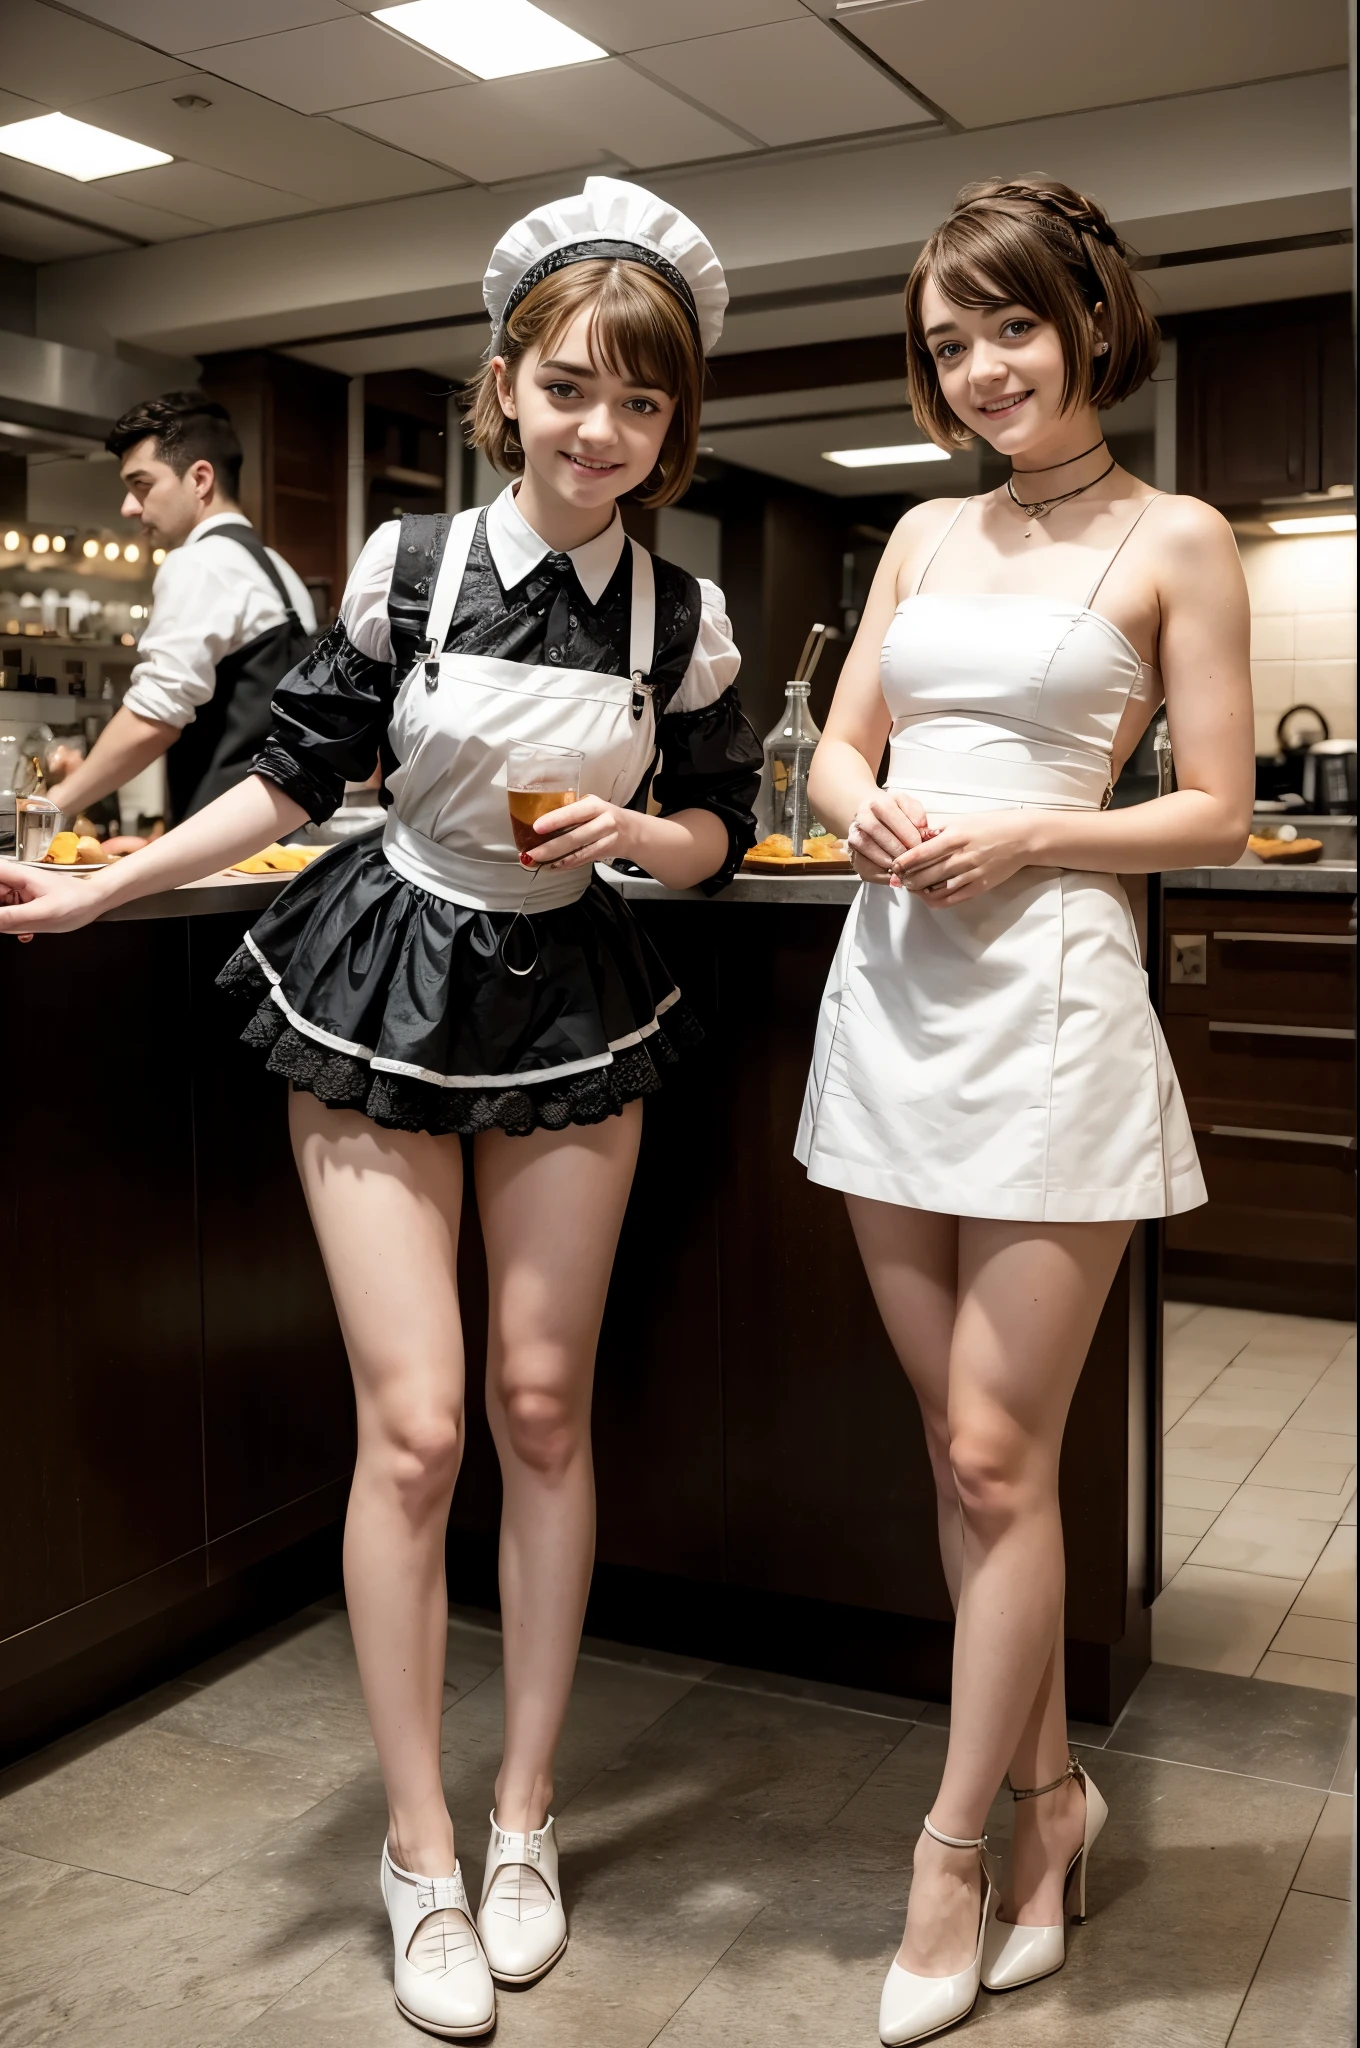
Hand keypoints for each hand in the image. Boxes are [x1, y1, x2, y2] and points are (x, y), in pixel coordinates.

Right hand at [0, 860, 105, 941]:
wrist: (96, 900)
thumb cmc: (77, 901)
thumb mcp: (44, 913)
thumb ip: (12, 917)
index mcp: (16, 875)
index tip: (2, 914)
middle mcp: (14, 880)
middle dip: (2, 914)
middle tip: (13, 924)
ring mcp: (17, 891)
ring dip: (6, 922)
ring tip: (23, 929)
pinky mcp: (23, 901)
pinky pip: (8, 914)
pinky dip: (14, 925)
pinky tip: (26, 932)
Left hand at [521, 794, 635, 872]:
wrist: (633, 832)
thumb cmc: (603, 815)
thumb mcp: (590, 805)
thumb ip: (570, 810)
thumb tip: (537, 816)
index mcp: (596, 806)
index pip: (574, 812)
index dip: (555, 820)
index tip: (536, 827)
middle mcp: (603, 822)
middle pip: (574, 837)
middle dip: (550, 847)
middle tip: (530, 853)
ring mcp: (605, 841)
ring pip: (577, 853)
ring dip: (554, 859)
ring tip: (535, 862)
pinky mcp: (603, 855)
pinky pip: (581, 861)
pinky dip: (564, 865)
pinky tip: (550, 866)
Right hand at [847, 788, 929, 883]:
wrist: (875, 819)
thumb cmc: (896, 815)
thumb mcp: (909, 807)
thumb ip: (917, 812)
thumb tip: (921, 826)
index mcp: (877, 802)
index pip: (889, 812)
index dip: (905, 830)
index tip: (919, 843)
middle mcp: (861, 816)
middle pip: (875, 829)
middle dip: (896, 846)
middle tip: (911, 857)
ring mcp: (853, 833)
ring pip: (865, 845)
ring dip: (885, 858)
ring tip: (901, 865)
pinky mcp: (852, 852)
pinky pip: (862, 863)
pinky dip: (878, 871)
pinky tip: (892, 873)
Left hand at [891, 811, 1034, 905]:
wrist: (1022, 838)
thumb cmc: (991, 825)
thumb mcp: (962, 820)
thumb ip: (938, 831)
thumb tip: (916, 838)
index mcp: (955, 837)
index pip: (920, 853)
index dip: (903, 862)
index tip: (894, 865)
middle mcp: (961, 857)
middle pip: (924, 875)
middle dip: (907, 879)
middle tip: (898, 879)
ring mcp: (970, 874)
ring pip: (936, 890)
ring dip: (919, 891)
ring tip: (911, 887)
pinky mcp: (979, 886)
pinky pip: (952, 899)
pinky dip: (936, 900)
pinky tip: (928, 896)